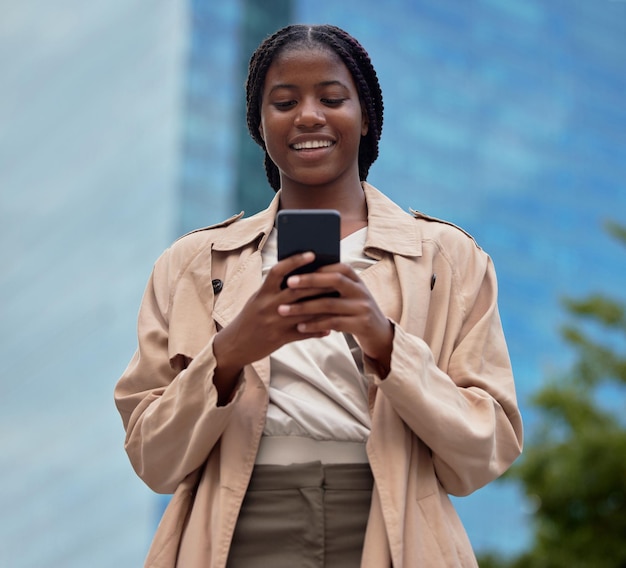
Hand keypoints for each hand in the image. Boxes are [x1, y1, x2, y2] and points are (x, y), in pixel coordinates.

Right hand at [212, 252, 336, 402]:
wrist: (234, 345)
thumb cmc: (250, 318)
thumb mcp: (258, 299)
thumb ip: (275, 288)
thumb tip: (300, 275)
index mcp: (262, 292)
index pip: (278, 271)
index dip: (295, 261)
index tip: (311, 254)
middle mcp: (268, 305)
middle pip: (297, 290)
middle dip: (318, 283)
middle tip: (336, 276)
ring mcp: (274, 322)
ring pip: (304, 312)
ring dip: (322, 306)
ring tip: (338, 301)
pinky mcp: (279, 338)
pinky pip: (303, 333)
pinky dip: (317, 330)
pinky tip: (330, 328)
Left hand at [277, 261, 393, 375]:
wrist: (379, 334)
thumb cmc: (354, 311)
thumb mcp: (347, 295)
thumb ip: (330, 286)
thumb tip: (298, 276)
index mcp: (356, 279)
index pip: (338, 267)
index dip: (318, 267)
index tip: (297, 269)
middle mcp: (361, 290)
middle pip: (334, 281)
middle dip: (309, 281)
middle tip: (288, 284)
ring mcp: (363, 308)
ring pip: (330, 304)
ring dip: (304, 307)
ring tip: (284, 310)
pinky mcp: (361, 325)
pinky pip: (333, 323)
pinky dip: (314, 324)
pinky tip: (300, 326)